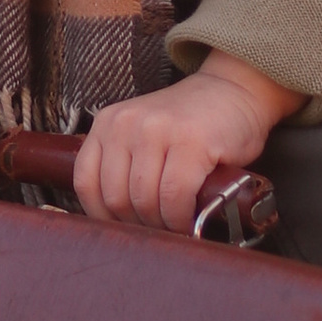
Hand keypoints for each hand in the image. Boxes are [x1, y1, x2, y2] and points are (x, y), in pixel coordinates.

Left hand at [74, 54, 298, 235]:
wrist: (235, 91)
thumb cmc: (190, 124)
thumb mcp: (142, 136)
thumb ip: (123, 166)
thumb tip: (115, 223)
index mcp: (108, 123)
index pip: (86, 183)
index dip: (104, 216)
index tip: (126, 227)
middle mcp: (126, 123)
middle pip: (116, 198)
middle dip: (138, 224)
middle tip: (158, 230)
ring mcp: (158, 130)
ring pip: (144, 201)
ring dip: (162, 225)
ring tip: (175, 225)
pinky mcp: (191, 142)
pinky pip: (175, 197)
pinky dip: (181, 218)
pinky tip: (190, 219)